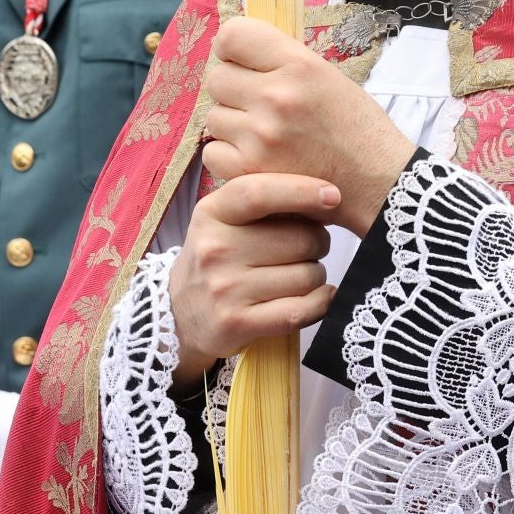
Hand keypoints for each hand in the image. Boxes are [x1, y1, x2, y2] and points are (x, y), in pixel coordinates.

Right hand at [170, 172, 340, 383]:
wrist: (180, 315)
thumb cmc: (217, 259)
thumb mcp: (223, 220)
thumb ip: (263, 201)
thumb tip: (323, 194)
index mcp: (212, 213)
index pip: (259, 193)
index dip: (302, 190)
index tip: (333, 195)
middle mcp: (215, 249)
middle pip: (300, 239)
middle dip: (318, 242)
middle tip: (309, 247)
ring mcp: (225, 288)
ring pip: (307, 276)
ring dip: (316, 276)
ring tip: (300, 274)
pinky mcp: (237, 323)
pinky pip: (300, 310)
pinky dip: (321, 303)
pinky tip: (320, 297)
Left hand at [203, 17, 416, 234]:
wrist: (379, 182)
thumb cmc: (357, 128)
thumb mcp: (328, 77)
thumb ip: (282, 62)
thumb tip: (238, 51)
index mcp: (298, 65)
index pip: (232, 36)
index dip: (232, 48)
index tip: (242, 62)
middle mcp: (276, 96)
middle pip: (217, 77)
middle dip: (234, 90)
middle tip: (259, 105)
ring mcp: (260, 135)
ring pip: (214, 116)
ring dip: (233, 125)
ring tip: (265, 135)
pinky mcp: (249, 171)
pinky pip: (213, 152)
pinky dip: (230, 157)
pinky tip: (257, 158)